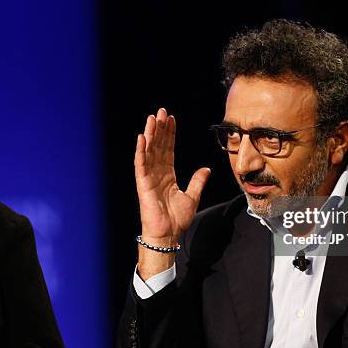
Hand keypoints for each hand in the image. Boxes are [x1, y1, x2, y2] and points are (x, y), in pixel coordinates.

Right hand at [134, 108, 210, 278]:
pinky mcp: (143, 184)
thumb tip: (206, 169)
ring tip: (152, 118)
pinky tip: (142, 137)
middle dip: (159, 129)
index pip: (168, 150)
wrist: (168, 235)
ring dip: (150, 134)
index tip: (171, 119)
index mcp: (167, 175)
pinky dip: (141, 151)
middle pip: (157, 146)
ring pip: (149, 151)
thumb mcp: (192, 196)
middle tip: (161, 112)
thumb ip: (198, 181)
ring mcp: (148, 178)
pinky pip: (141, 164)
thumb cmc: (176, 220)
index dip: (170, 134)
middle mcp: (156, 173)